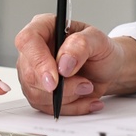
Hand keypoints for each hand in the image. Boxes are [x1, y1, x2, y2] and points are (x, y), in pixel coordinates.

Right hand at [12, 13, 135, 115]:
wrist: (108, 69)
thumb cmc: (100, 51)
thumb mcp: (98, 41)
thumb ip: (81, 45)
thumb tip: (63, 62)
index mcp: (44, 27)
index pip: (28, 41)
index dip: (38, 61)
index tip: (55, 79)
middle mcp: (34, 50)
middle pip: (30, 74)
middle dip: (61, 86)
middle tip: (85, 84)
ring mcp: (33, 72)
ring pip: (36, 94)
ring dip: (67, 97)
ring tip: (88, 87)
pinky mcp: (38, 92)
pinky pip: (46, 108)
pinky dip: (70, 107)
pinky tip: (86, 99)